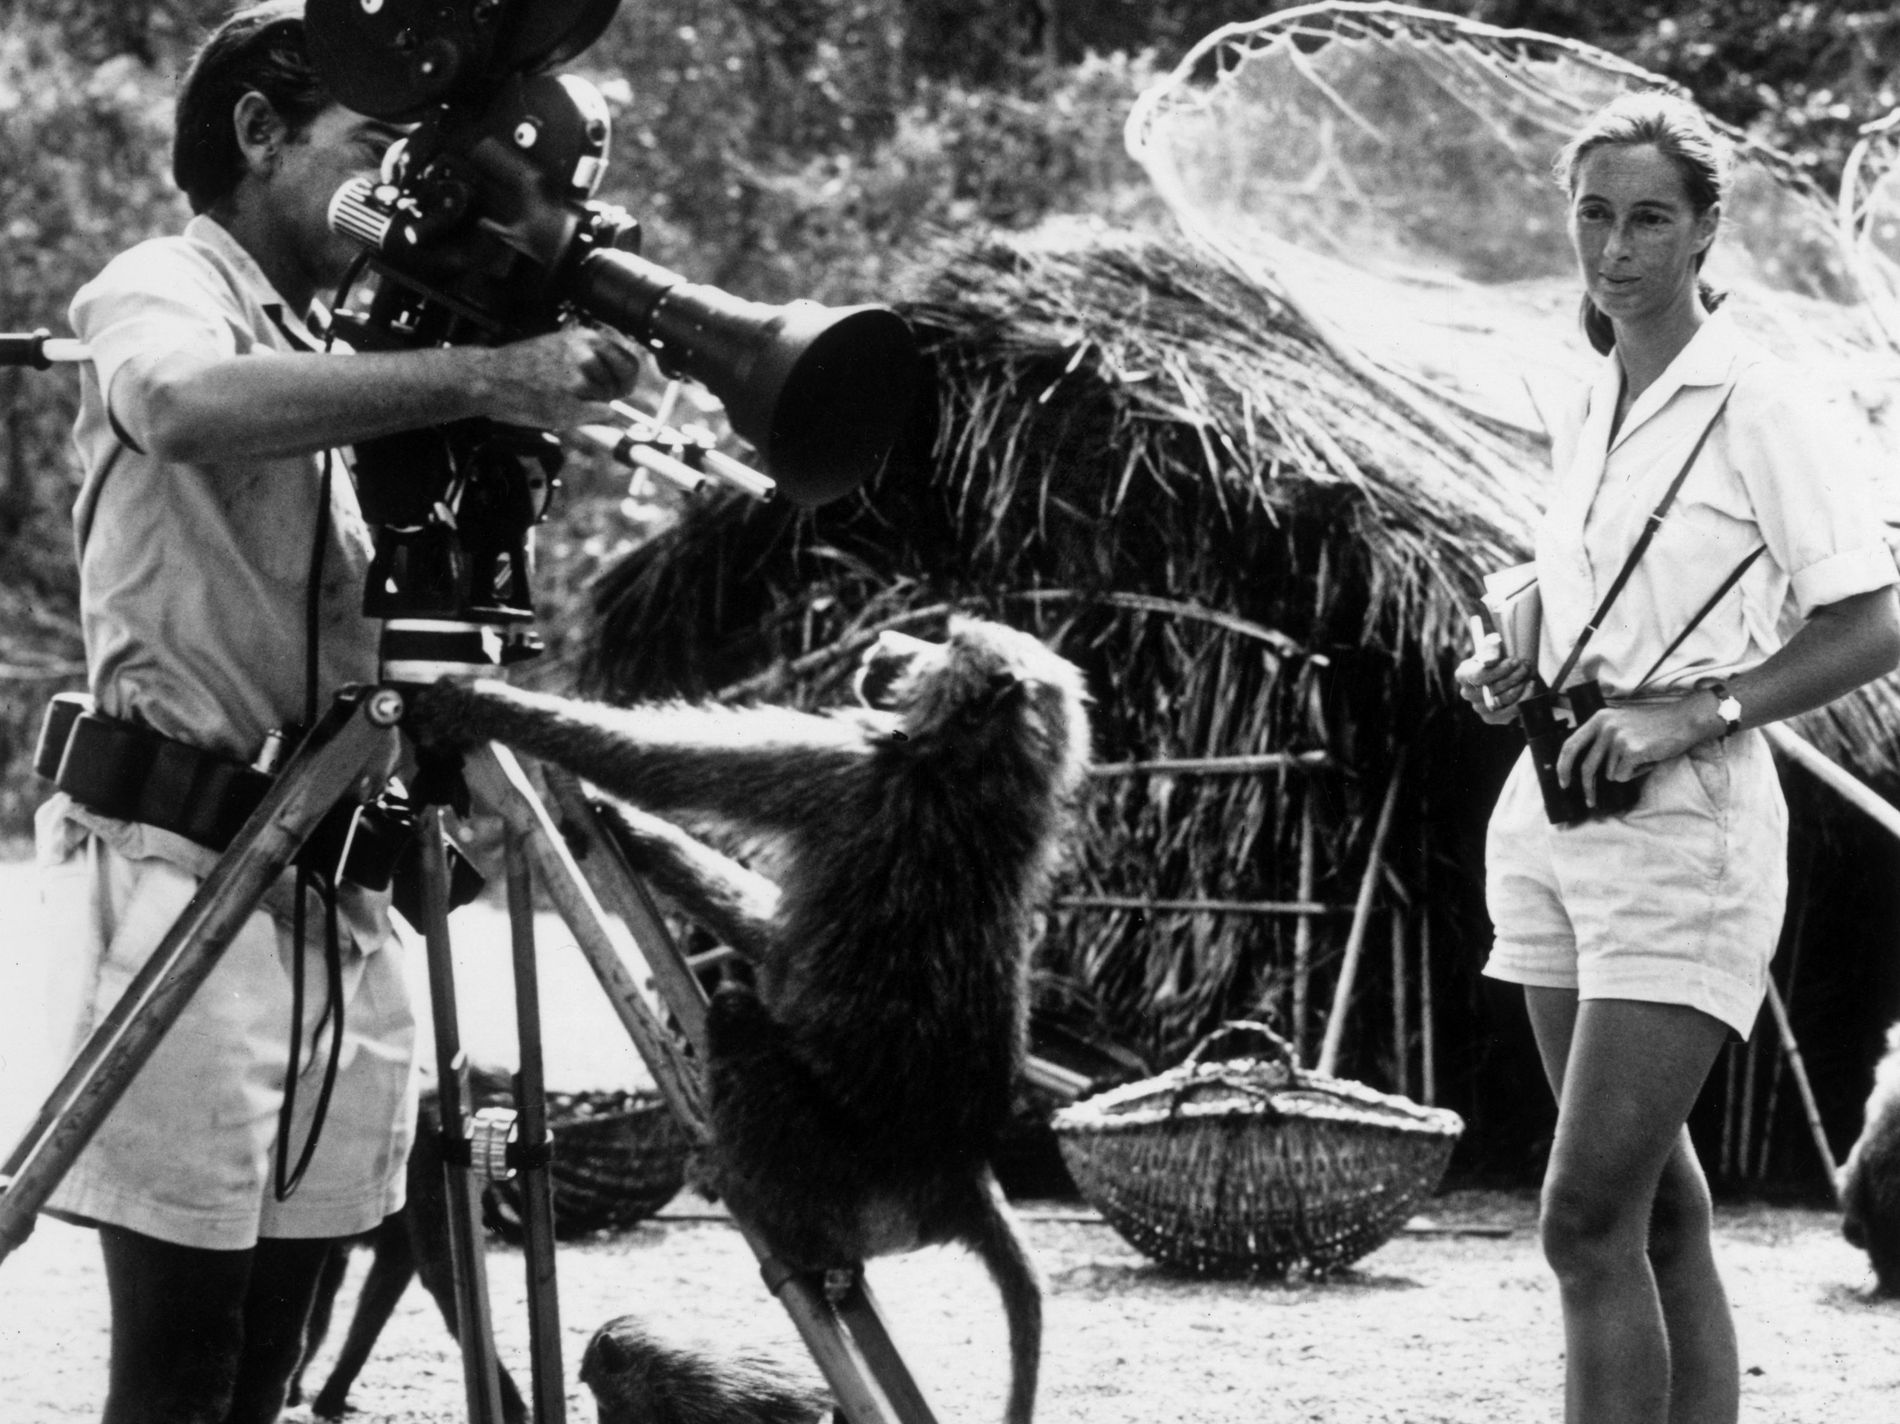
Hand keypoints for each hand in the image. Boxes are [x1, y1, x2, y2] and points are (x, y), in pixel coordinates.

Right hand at [471, 324, 643, 429]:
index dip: (627, 376)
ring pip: (607, 401)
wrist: (491, 377)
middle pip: (621, 384)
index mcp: (585, 338)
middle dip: (611, 392)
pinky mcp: (570, 403)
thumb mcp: (561, 345)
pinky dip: (587, 417)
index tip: (623, 384)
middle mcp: (585, 355)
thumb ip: (592, 355)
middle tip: (588, 394)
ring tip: (562, 396)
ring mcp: (578, 380)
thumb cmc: (523, 364)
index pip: (629, 359)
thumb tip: (623, 375)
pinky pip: (598, 416)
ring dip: (591, 404)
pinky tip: (562, 407)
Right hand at [1454, 654, 1533, 724]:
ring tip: (1529, 674)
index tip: (1515, 661)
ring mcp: (1477, 707)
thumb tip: (1489, 662)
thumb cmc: (1499, 659)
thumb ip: (1490, 650)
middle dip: (1512, 676)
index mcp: (1463, 674)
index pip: (1477, 676)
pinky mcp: (1491, 718)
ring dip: (1519, 686)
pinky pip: (1508, 712)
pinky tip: (1530, 687)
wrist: (1508, 673)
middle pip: (1491, 689)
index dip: (1498, 670)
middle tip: (1526, 665)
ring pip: (1501, 700)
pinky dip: (1523, 700)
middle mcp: (1466, 693)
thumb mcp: (1494, 649)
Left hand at [1555, 697, 1714, 808]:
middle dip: (1586, 787)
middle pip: (1586, 766)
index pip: (1570, 745)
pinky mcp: (1632, 750)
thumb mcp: (1620, 724)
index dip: (1563, 766)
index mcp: (1598, 719)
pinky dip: (1635, 774)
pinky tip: (1646, 760)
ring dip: (1625, 772)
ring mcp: (1618, 738)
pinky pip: (1623, 776)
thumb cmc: (1652, 727)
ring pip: (1609, 773)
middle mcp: (1605, 726)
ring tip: (1640, 758)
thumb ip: (1600, 739)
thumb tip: (1582, 769)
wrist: (1683, 720)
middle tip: (1589, 801)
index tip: (1563, 781)